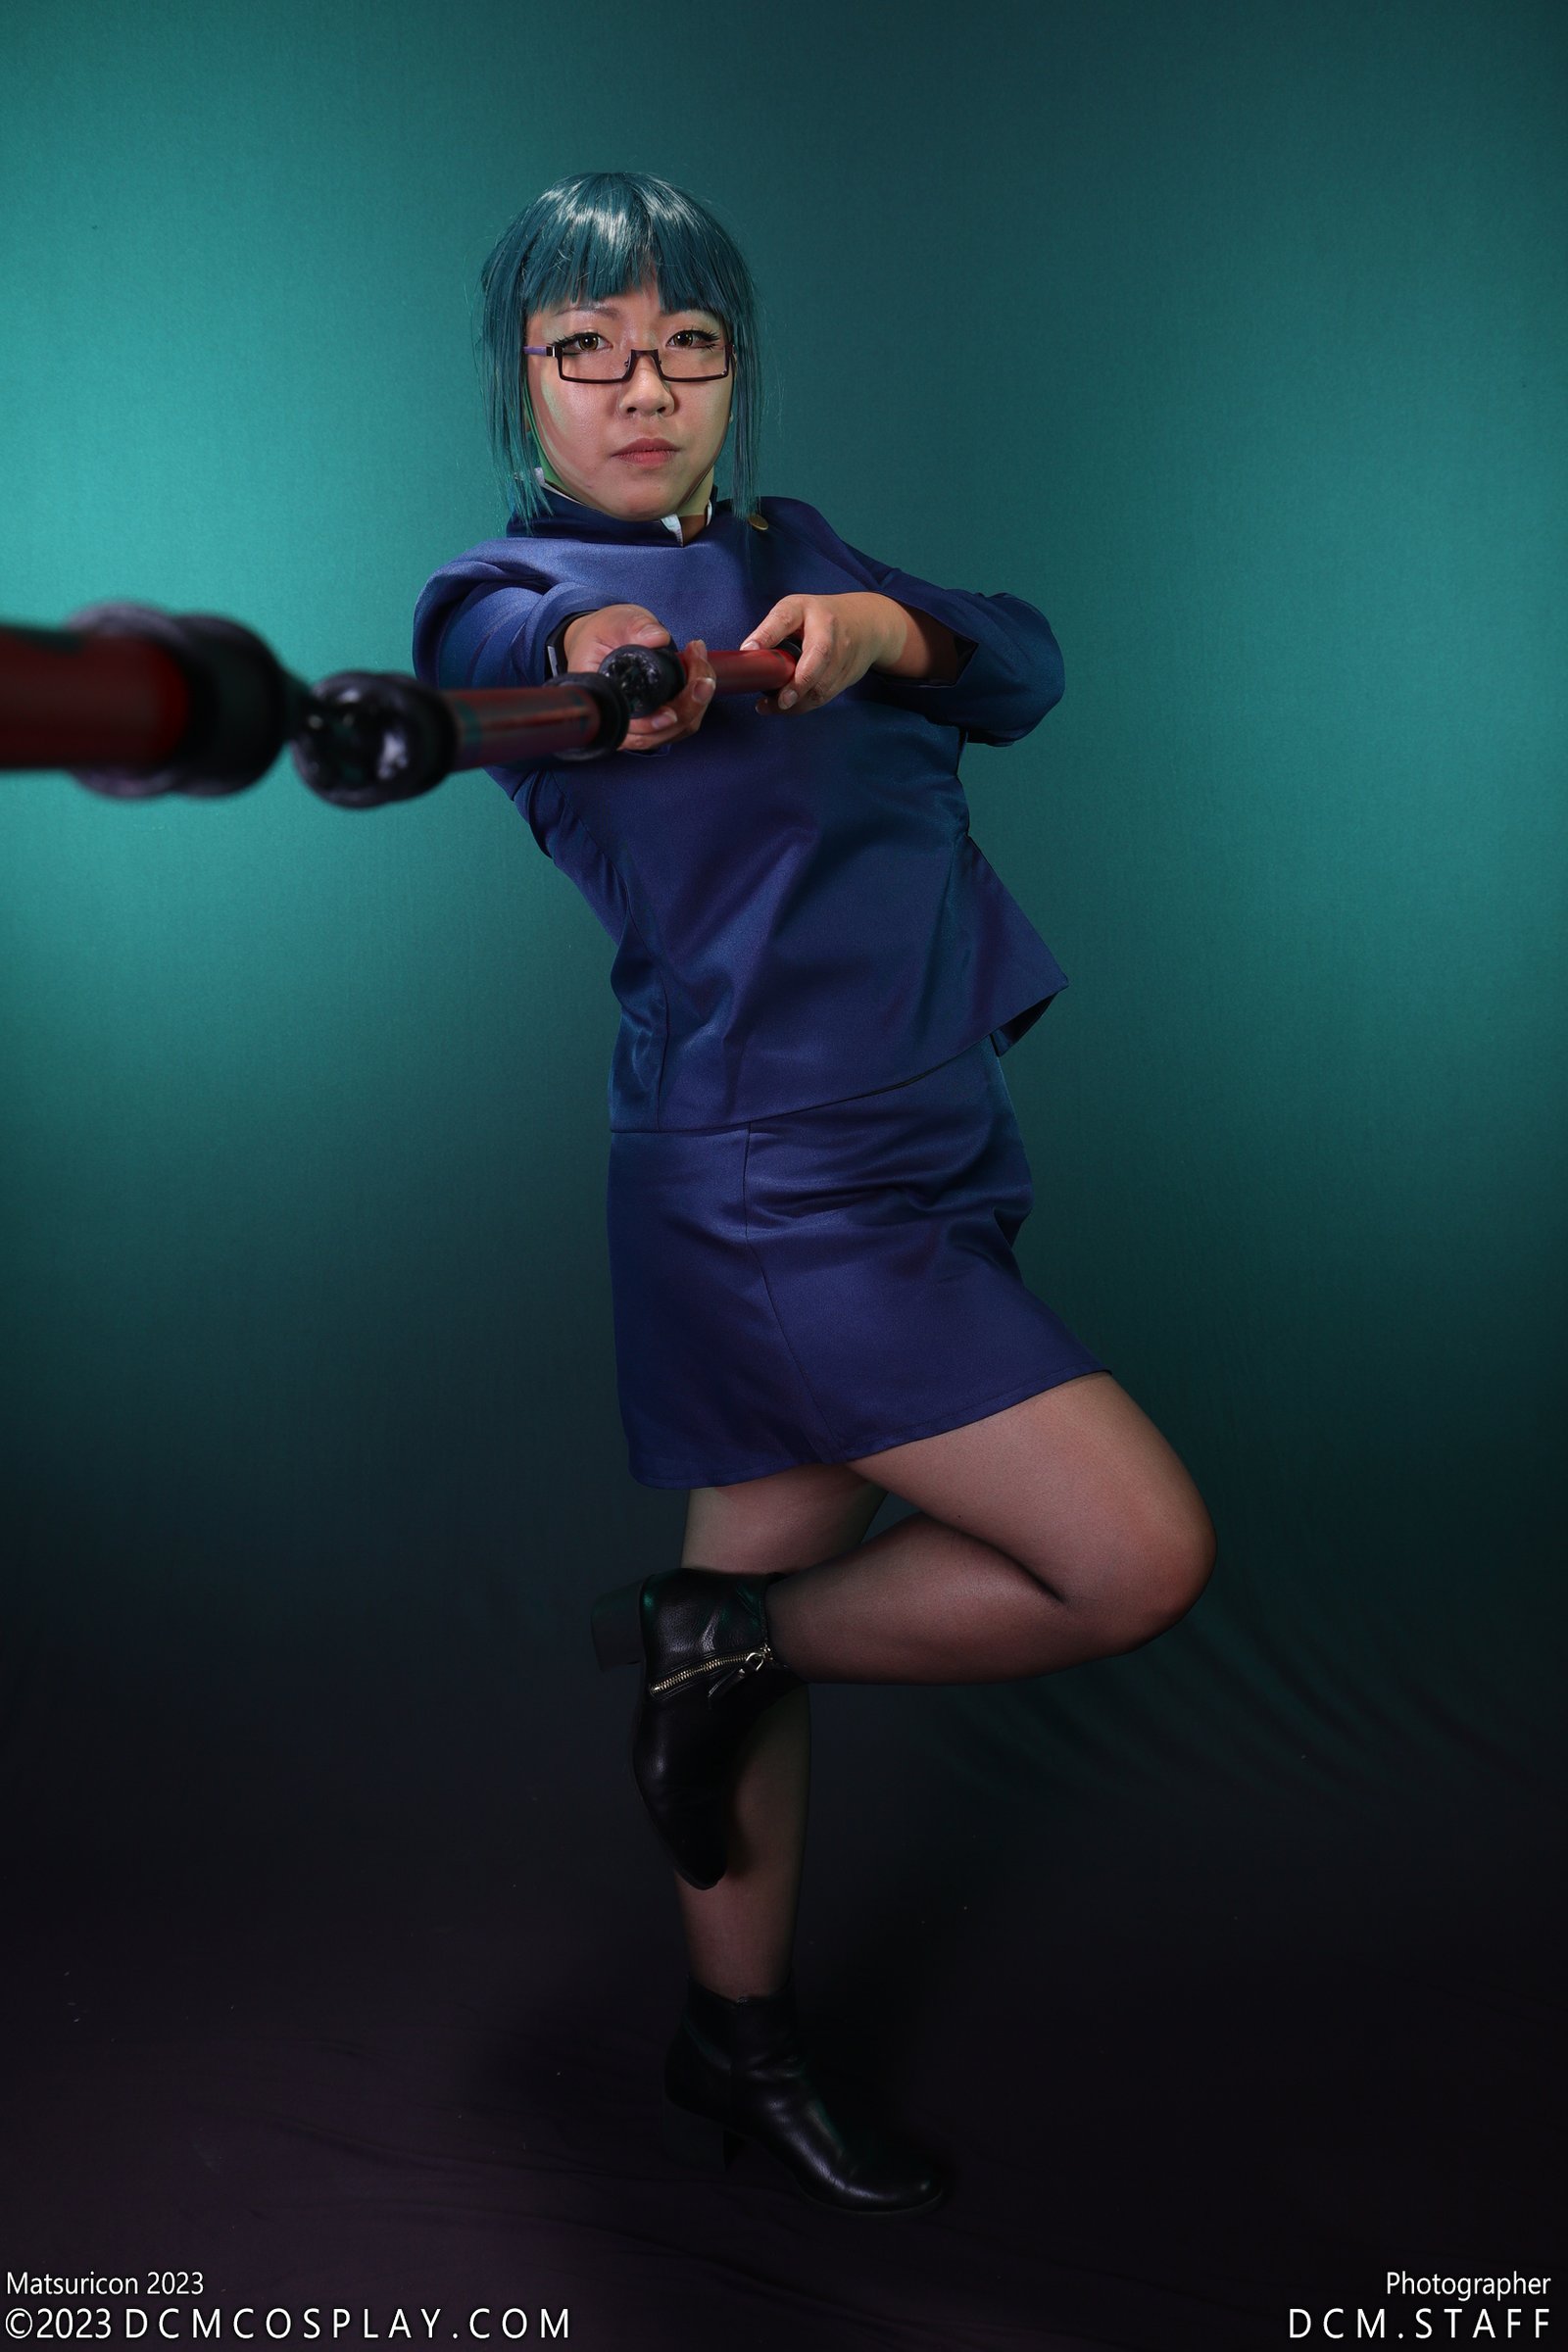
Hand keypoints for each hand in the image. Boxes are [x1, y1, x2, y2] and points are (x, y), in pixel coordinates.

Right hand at [561, 604, 715, 751]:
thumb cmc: (604, 633)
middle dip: (689, 704)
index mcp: (601, 702)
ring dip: (698, 699)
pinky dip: (698, 698)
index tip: (671, 714)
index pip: (628, 727)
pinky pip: (686, 721)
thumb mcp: (615, 622)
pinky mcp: (660, 719)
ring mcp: (642, 725)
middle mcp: (621, 720)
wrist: (607, 637)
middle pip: (660, 733)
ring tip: (699, 659)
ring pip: (678, 729)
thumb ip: (634, 627)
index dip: (651, 724)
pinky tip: (699, 671)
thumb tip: (658, 638)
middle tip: (700, 669)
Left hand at [739, 592, 903, 715]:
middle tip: (780, 701)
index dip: (768, 634)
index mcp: (807, 610)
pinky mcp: (848, 675)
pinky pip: (825, 696)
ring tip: (769, 708)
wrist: (867, 623)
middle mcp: (829, 630)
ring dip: (797, 702)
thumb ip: (772, 630)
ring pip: (822, 685)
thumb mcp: (795, 611)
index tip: (750, 649)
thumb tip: (745, 654)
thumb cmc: (819, 618)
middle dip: (800, 682)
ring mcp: (843, 654)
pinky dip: (804, 705)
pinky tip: (786, 707)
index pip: (785, 618)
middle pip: (818, 656)